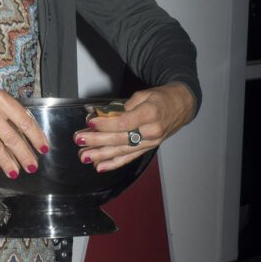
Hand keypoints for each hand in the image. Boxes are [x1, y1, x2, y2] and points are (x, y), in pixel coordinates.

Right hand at [0, 70, 49, 177]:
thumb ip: (8, 108)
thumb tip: (24, 126)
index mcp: (1, 99)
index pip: (24, 121)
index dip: (36, 136)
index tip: (43, 148)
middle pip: (12, 138)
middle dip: (24, 155)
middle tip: (32, 167)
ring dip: (8, 162)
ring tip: (15, 172)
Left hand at [72, 82, 195, 171]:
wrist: (182, 105)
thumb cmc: (161, 97)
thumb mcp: (143, 94)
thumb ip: (123, 106)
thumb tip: (103, 114)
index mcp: (150, 114)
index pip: (124, 122)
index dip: (106, 124)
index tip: (89, 122)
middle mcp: (151, 132)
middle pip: (121, 139)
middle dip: (98, 141)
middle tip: (80, 140)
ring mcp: (151, 143)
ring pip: (123, 151)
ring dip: (101, 155)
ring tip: (84, 157)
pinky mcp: (148, 148)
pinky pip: (130, 158)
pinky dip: (114, 163)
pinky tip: (99, 166)